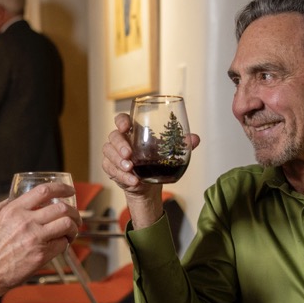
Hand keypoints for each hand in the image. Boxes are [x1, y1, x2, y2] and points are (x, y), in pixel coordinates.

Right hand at [0, 182, 79, 301]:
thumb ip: (2, 207)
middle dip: (74, 212)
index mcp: (14, 210)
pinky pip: (62, 244)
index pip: (44, 191)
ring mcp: (35, 238)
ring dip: (73, 227)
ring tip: (71, 231)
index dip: (62, 188)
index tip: (70, 191)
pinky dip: (65, 243)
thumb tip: (13, 199)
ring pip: (67, 225)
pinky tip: (60, 245)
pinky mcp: (40, 256)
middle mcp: (26, 221)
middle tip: (75, 217)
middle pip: (62, 208)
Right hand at [101, 113, 200, 228]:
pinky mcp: (111, 168)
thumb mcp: (168, 151)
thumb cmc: (156, 161)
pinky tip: (133, 181)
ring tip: (130, 169)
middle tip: (129, 155)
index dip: (121, 121)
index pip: (121, 119)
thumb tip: (195, 139)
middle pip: (113, 137)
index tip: (126, 127)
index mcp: (133, 131)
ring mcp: (113, 154)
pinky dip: (122, 176)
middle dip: (120, 145)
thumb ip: (181, 144)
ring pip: (108, 153)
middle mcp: (120, 141)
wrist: (149, 183)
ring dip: (118, 162)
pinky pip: (110, 170)